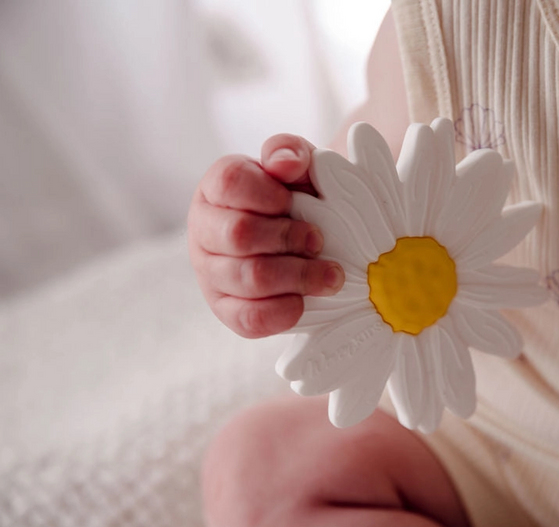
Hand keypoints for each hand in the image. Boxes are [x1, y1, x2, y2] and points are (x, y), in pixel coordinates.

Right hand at [188, 134, 344, 337]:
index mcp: (217, 187)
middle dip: (289, 238)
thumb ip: (290, 152)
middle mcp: (205, 230)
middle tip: (319, 241)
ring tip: (331, 274)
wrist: (308, 236)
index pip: (229, 183)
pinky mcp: (227, 310)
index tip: (293, 201)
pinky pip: (250, 319)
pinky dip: (285, 311)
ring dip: (299, 276)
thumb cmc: (298, 196)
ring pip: (249, 279)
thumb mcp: (299, 166)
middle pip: (239, 235)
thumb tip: (284, 163)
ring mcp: (211, 273)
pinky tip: (307, 300)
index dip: (267, 194)